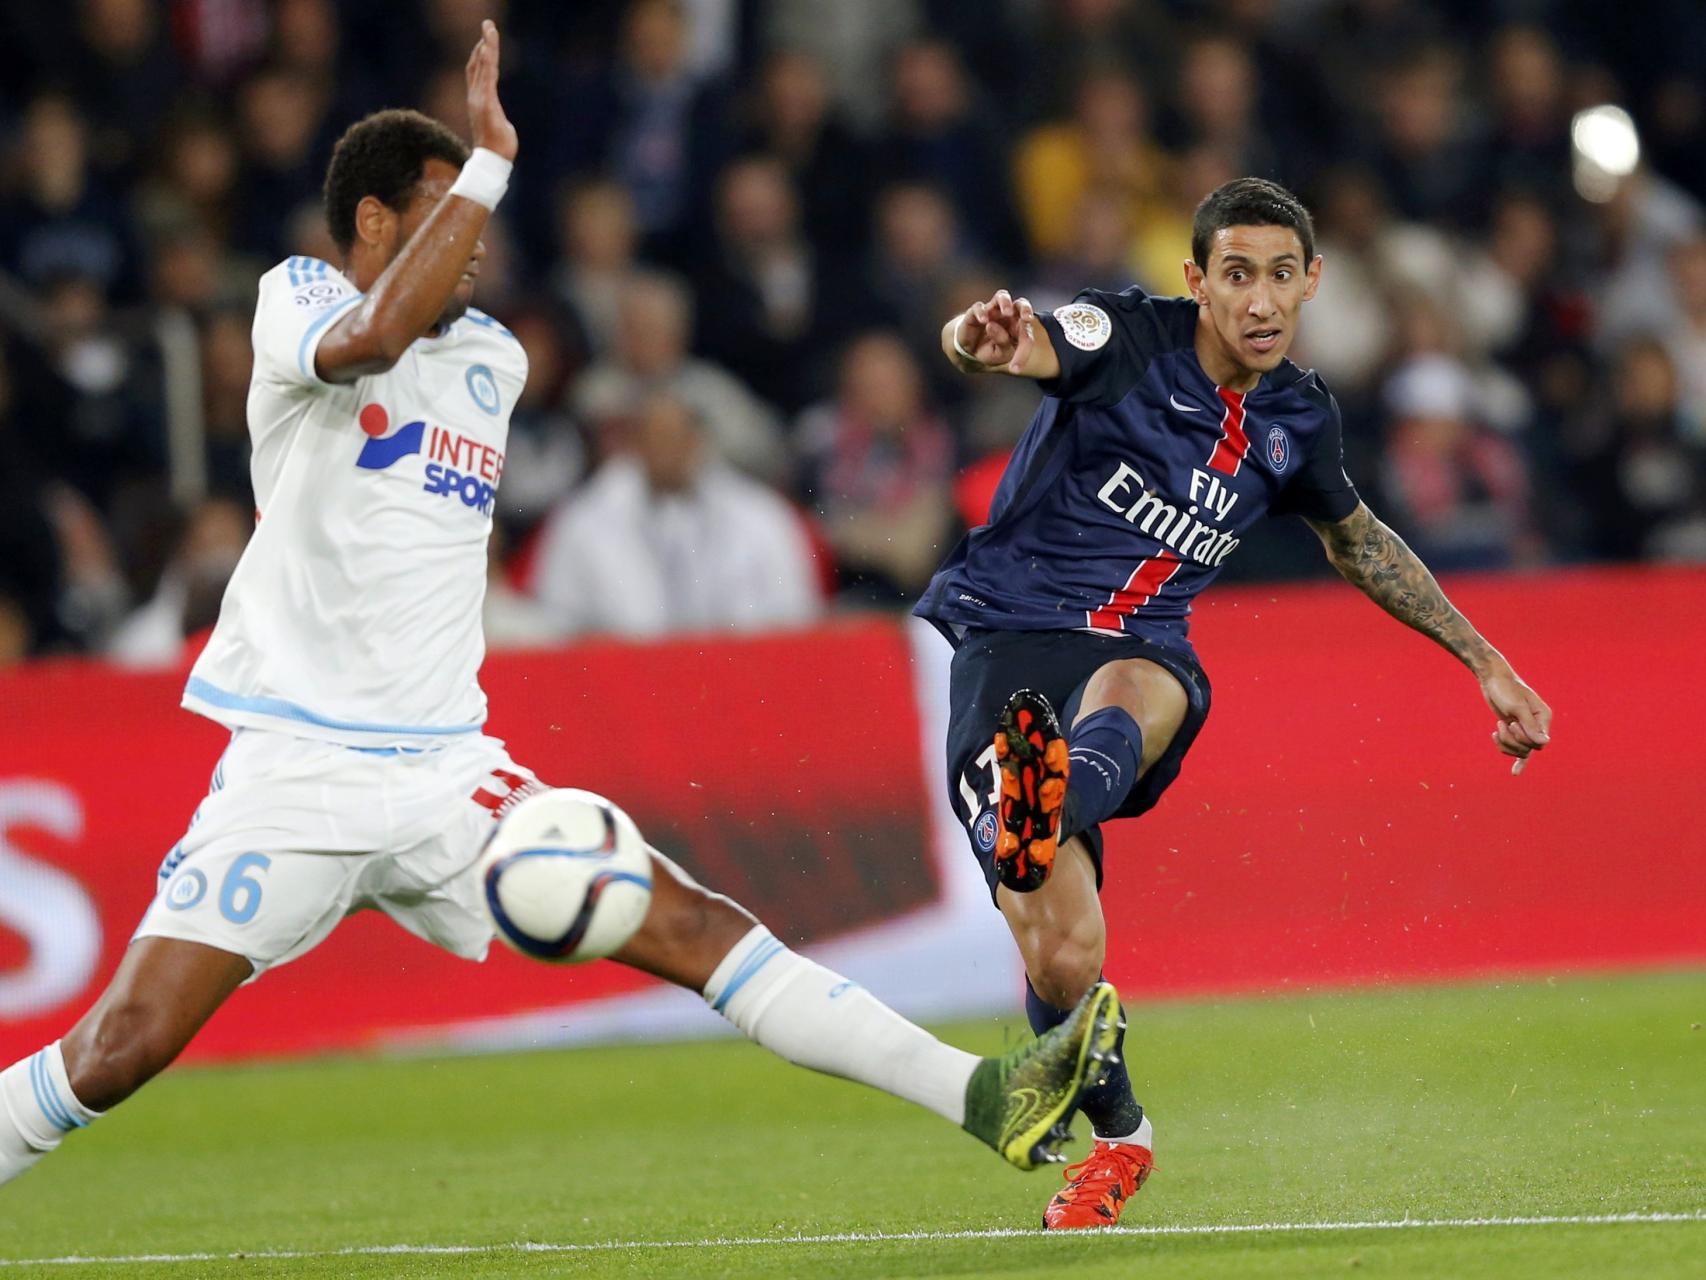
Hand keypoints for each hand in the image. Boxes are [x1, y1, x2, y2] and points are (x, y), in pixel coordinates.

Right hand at [465, 19, 517, 161]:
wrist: (493, 161)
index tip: (485, 38)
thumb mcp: (499, 125)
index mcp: (479, 99)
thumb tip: (501, 120)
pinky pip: (487, 77)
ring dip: (487, 47)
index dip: (479, 53)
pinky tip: (488, 49)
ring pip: (482, 67)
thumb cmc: (498, 147)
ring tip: (489, 30)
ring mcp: (480, 99)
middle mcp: (476, 96)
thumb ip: (496, 116)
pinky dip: (487, 62)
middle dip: (483, 43)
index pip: (477, 70)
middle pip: (477, 63)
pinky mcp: (486, 103)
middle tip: (488, 25)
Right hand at [956, 290, 1034, 372]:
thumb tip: (992, 325)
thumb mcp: (999, 354)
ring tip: (1006, 312)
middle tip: (1027, 318)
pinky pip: (979, 307)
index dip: (1024, 350)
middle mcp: (1008, 316)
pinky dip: (981, 312)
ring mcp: (992, 312)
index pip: (1027, 333)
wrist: (970, 352)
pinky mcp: (975, 312)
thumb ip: (1003, 343)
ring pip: (1002, 296)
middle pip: (1021, 305)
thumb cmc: (990, 351)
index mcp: (1018, 327)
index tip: (1014, 369)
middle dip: (1026, 309)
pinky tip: (983, 321)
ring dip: (1006, 302)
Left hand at [1480, 665, 1551, 774]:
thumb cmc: (1506, 689)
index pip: (1540, 742)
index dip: (1525, 739)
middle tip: (1504, 723)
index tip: (1514, 724)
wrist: (1493, 679)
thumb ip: (1530, 726)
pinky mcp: (1514, 729)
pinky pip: (1517, 749)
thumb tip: (1544, 743)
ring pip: (1520, 750)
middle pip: (1529, 748)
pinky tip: (1515, 773)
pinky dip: (1513, 757)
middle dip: (1513, 741)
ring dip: (1505, 743)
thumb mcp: (1516, 707)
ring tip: (1498, 727)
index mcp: (1543, 717)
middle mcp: (1538, 724)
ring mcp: (1525, 728)